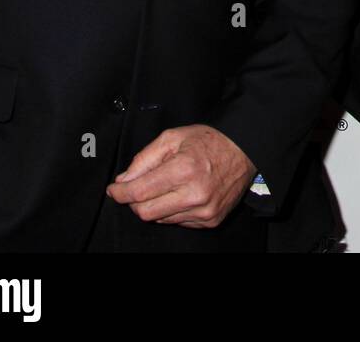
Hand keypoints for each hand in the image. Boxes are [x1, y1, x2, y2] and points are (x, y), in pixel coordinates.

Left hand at [106, 124, 256, 227]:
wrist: (245, 151)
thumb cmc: (208, 141)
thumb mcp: (173, 137)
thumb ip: (144, 159)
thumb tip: (123, 181)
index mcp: (184, 169)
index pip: (139, 192)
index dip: (120, 193)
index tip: (114, 189)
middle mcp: (195, 194)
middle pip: (145, 212)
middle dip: (135, 201)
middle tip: (140, 187)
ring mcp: (204, 211)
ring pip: (160, 219)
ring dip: (156, 205)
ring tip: (169, 186)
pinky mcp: (211, 220)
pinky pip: (178, 222)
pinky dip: (173, 210)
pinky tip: (183, 194)